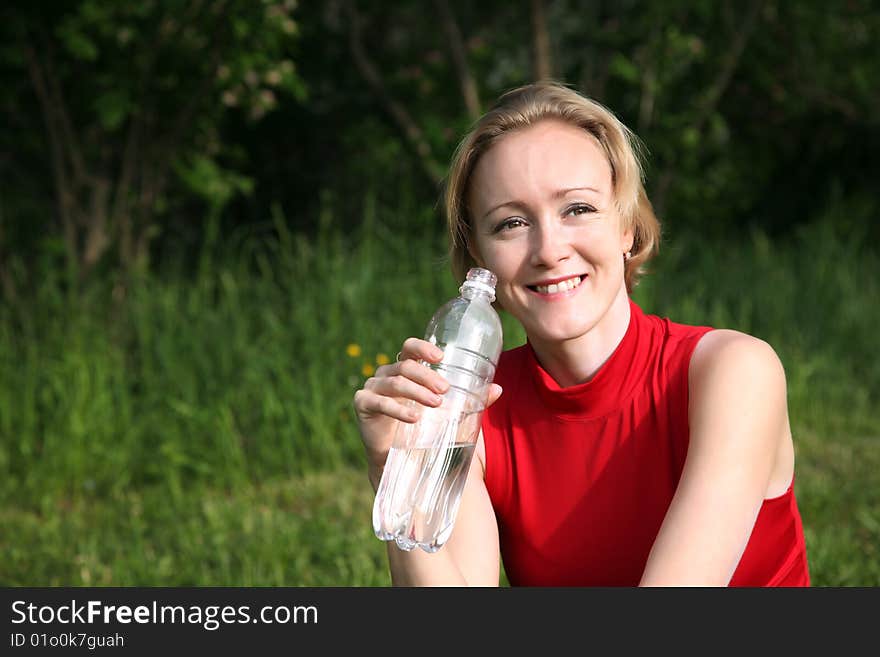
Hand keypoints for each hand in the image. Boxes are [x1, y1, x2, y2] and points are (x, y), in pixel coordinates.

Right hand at [352, 337, 502, 479]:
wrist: (402, 461)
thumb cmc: (425, 431)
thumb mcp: (450, 413)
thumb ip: (471, 401)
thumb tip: (498, 388)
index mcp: (405, 370)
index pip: (409, 347)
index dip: (422, 348)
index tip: (440, 357)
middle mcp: (386, 374)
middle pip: (405, 365)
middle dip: (427, 376)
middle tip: (445, 390)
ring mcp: (372, 388)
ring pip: (395, 382)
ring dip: (417, 392)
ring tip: (436, 405)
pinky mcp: (362, 405)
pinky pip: (379, 402)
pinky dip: (398, 409)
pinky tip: (414, 418)